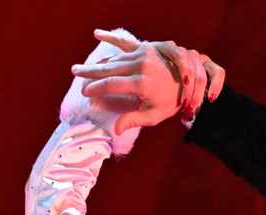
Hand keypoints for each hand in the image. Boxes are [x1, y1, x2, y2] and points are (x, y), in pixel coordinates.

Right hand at [71, 29, 222, 133]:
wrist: (191, 81)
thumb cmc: (172, 102)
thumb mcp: (154, 115)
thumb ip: (134, 119)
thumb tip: (115, 129)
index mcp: (141, 84)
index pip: (111, 85)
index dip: (96, 87)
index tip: (84, 92)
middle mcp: (140, 66)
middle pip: (108, 70)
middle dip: (90, 73)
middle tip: (75, 75)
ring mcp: (143, 54)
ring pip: (113, 59)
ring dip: (96, 63)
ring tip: (80, 67)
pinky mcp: (145, 47)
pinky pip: (125, 42)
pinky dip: (111, 37)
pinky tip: (97, 33)